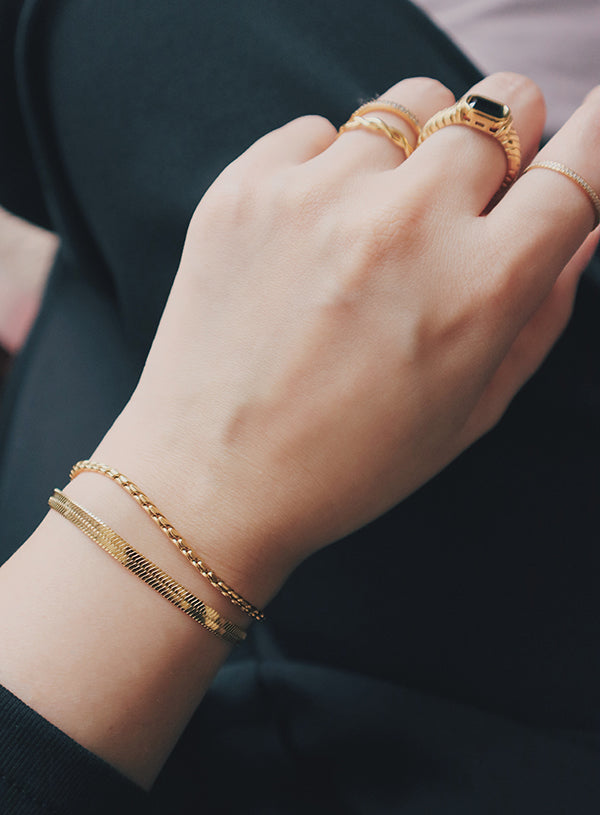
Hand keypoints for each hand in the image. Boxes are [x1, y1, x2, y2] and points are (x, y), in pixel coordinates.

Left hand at [109, 72, 599, 600]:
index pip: (579, 166)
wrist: (212, 479)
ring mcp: (320, 195)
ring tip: (376, 227)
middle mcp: (407, 224)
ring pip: (411, 105)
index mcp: (479, 288)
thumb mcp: (471, 409)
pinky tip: (309, 239)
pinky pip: (320, 129)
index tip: (593, 123)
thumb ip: (543, 311)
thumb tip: (582, 225)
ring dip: (414, 154)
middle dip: (502, 147)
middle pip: (502, 104)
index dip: (598, 135)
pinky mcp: (248, 185)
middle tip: (464, 204)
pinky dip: (329, 170)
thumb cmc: (351, 462)